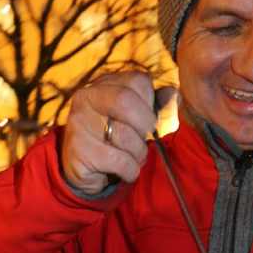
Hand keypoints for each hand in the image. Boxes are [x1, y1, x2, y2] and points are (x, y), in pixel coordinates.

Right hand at [61, 70, 158, 193]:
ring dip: (139, 153)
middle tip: (145, 138)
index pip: (137, 81)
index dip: (151, 103)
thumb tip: (173, 95)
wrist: (83, 170)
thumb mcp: (135, 118)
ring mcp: (80, 123)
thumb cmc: (114, 140)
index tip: (148, 119)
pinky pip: (119, 161)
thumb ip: (155, 105)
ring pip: (125, 135)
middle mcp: (87, 97)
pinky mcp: (79, 151)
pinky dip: (130, 170)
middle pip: (126, 101)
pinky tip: (125, 171)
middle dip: (145, 124)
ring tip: (133, 157)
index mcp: (104, 84)